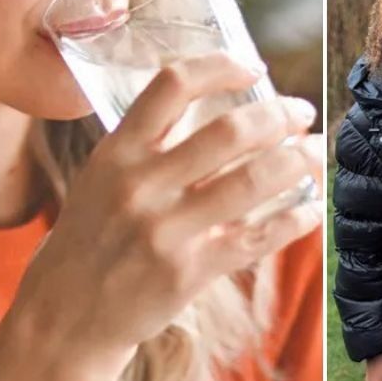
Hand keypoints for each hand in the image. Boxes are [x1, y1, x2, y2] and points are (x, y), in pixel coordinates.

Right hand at [10, 53, 323, 368]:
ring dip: (298, 161)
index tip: (254, 67)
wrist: (66, 313)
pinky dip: (294, 219)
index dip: (220, 66)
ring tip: (315, 152)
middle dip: (279, 115)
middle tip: (301, 111)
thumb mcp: (102, 177)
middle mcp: (140, 185)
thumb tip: (217, 98)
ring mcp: (164, 231)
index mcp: (117, 152)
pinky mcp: (187, 273)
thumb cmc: (93, 237)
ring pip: (252, 182)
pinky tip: (311, 208)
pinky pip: (256, 238)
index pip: (173, 85)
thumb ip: (151, 142)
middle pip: (229, 132)